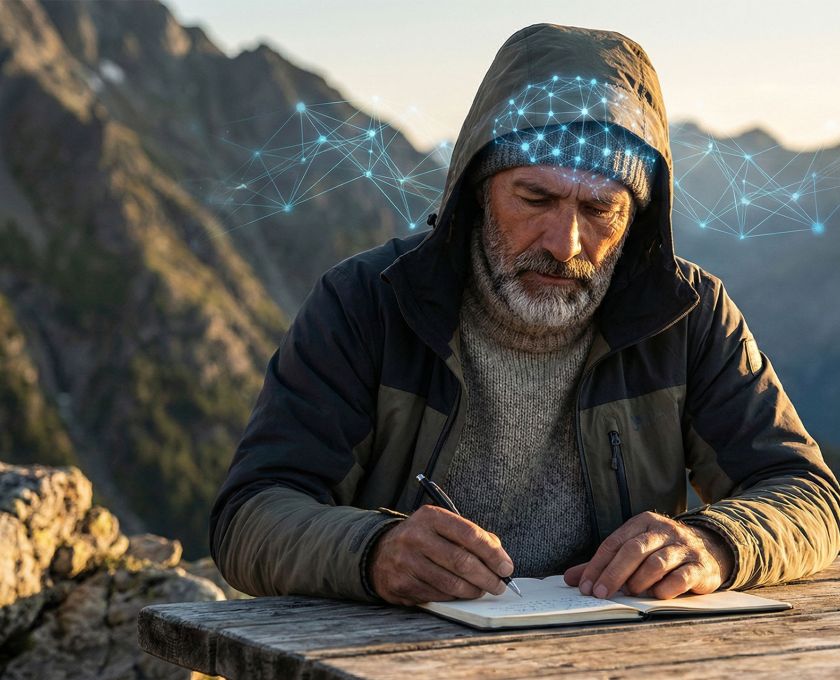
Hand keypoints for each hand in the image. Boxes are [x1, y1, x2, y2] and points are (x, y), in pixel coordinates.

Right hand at [368, 504, 514, 605]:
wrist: (380, 552)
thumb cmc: (423, 539)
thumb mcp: (443, 527)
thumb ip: (472, 537)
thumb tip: (500, 558)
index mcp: (431, 517)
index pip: (469, 534)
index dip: (492, 553)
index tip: (506, 567)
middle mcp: (416, 536)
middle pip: (462, 562)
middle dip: (487, 577)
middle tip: (499, 585)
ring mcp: (406, 562)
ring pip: (451, 584)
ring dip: (473, 591)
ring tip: (481, 590)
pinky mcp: (401, 584)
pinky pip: (437, 596)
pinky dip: (454, 598)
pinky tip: (459, 594)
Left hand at [563, 511, 733, 599]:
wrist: (709, 550)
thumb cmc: (661, 552)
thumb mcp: (633, 550)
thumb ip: (603, 564)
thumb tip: (571, 579)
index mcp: (642, 523)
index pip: (613, 543)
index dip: (597, 566)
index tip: (585, 587)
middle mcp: (663, 530)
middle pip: (633, 550)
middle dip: (613, 574)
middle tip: (600, 594)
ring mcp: (683, 547)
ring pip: (656, 563)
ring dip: (639, 581)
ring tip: (629, 593)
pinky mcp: (700, 566)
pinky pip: (681, 577)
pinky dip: (666, 588)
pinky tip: (656, 596)